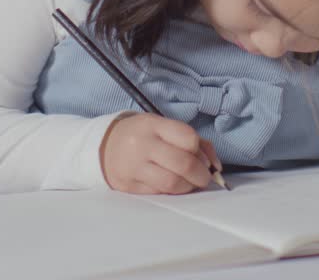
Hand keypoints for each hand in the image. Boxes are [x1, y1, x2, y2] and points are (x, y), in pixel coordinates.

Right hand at [100, 113, 222, 194]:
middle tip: (204, 178)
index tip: (202, 157)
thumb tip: (215, 166)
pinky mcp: (129, 186)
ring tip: (190, 183)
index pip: (188, 138)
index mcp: (153, 125)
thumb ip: (193, 141)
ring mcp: (134, 167)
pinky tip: (174, 186)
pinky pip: (159, 193)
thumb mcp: (163, 127)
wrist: (103, 146)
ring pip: (172, 183)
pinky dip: (173, 193)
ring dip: (189, 187)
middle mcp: (142, 145)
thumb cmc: (141, 135)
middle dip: (201, 175)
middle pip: (183, 164)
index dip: (200, 151)